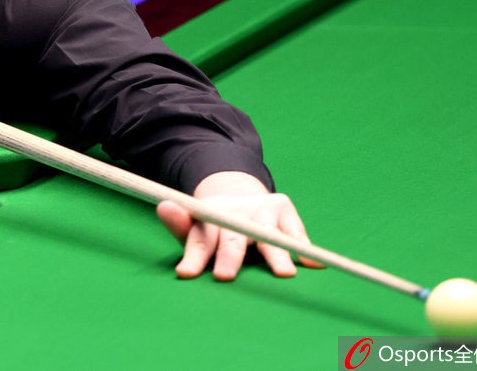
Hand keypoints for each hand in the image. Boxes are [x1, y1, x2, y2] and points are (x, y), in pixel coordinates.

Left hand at [155, 171, 321, 280]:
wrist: (242, 200)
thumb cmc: (216, 228)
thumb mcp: (196, 229)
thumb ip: (180, 225)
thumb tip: (162, 207)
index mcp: (210, 218)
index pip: (200, 241)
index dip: (193, 259)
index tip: (185, 274)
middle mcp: (236, 213)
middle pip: (233, 240)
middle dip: (230, 257)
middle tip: (225, 275)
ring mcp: (262, 209)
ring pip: (268, 236)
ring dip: (276, 255)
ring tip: (284, 274)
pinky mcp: (283, 208)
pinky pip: (295, 232)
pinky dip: (303, 247)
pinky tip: (313, 263)